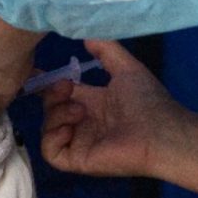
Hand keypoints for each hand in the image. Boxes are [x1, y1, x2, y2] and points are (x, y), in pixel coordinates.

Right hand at [40, 39, 189, 177]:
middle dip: (51, 93)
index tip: (36, 71)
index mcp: (94, 103)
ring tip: (79, 110)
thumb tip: (86, 37)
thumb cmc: (147, 101)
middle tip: (66, 86)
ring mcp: (80, 142)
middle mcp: (84, 122)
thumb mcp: (126, 67)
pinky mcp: (78, 160)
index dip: (47, 83)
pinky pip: (50, 152)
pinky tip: (69, 127)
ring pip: (48, 127)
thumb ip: (106, 50)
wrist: (160, 132)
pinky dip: (52, 137)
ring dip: (56, 113)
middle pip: (51, 108)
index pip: (62, 92)